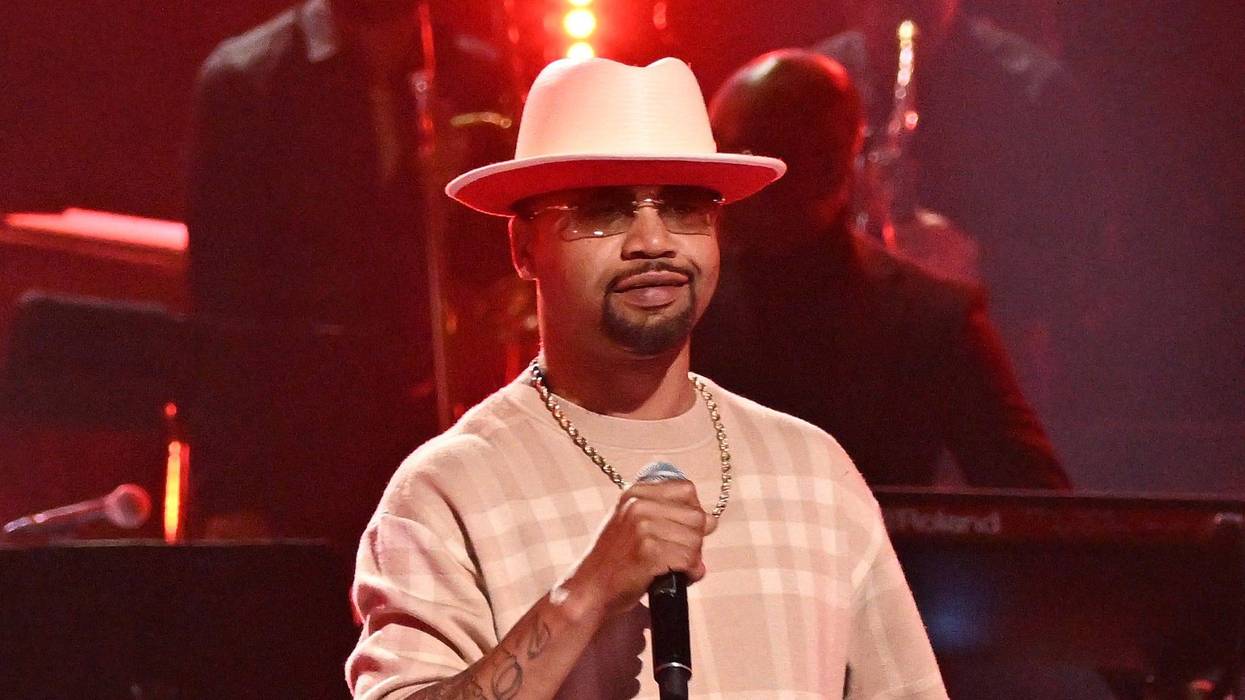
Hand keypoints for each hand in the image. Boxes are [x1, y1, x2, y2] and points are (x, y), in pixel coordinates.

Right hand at [559, 480, 717, 620]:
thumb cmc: (615, 560)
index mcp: (635, 493)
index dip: (692, 512)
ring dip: (692, 560)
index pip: (686, 490)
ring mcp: (642, 527)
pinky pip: (689, 560)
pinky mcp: (649, 552)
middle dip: (694, 541)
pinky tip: (674, 578)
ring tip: (673, 569)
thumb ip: (668, 516)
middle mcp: (638, 505)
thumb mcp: (632, 524)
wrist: (590, 589)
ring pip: (695, 541)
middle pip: (696, 516)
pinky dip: (688, 573)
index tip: (680, 531)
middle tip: (676, 557)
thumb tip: (712, 521)